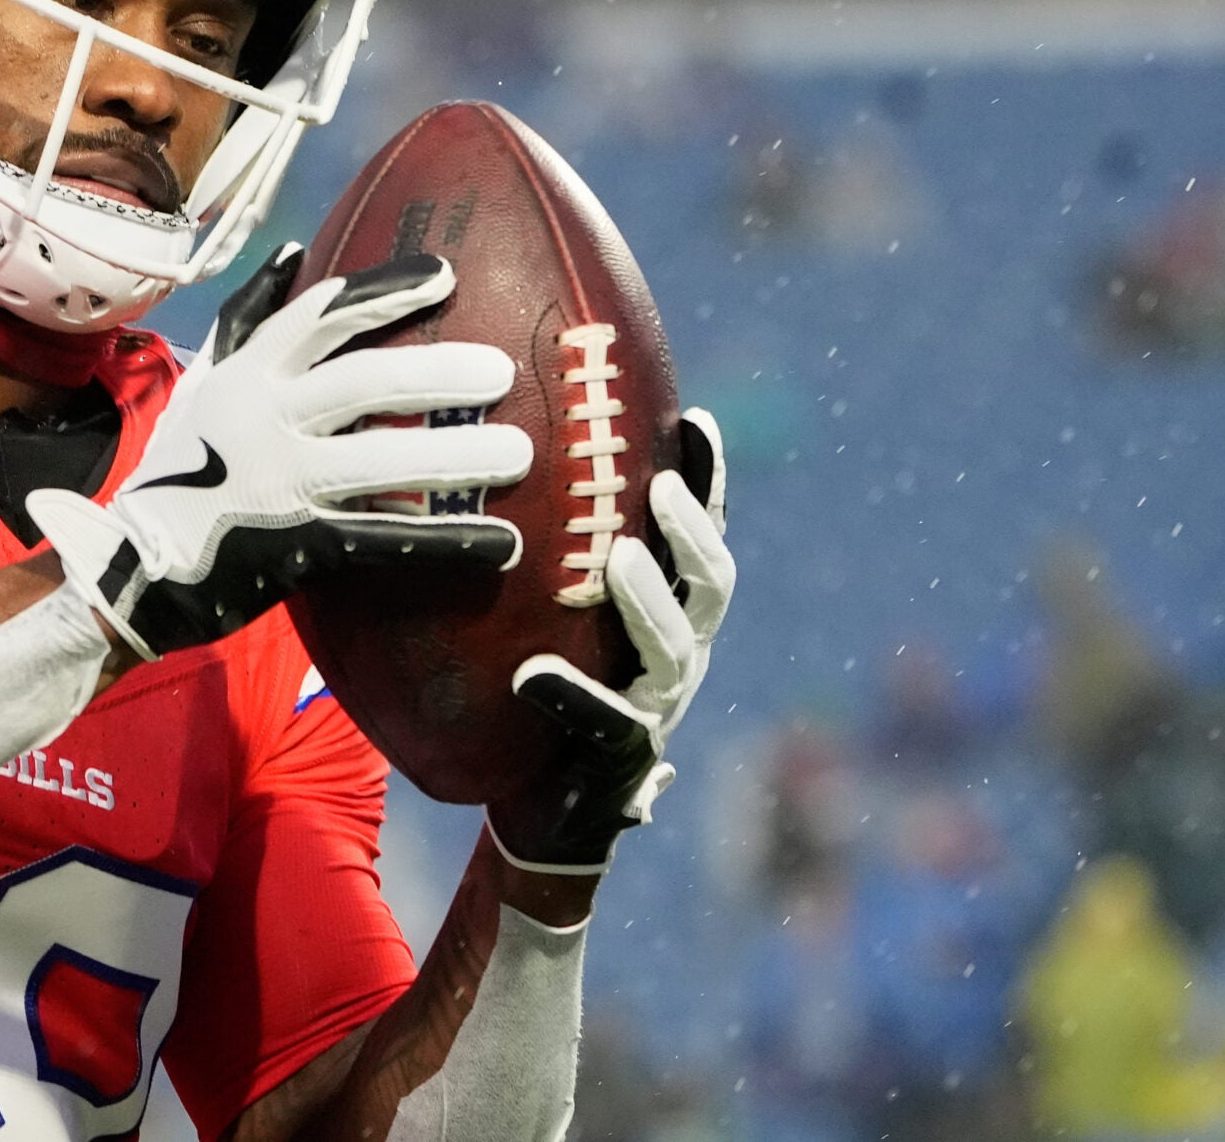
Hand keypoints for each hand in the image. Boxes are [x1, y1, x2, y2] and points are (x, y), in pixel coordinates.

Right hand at [29, 244, 532, 659]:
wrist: (131, 563)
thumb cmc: (181, 466)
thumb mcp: (205, 382)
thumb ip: (250, 319)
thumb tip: (295, 252)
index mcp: (248, 375)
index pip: (321, 317)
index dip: (385, 291)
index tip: (446, 276)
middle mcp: (263, 420)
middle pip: (361, 384)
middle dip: (436, 373)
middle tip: (500, 371)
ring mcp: (280, 483)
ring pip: (380, 463)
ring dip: (455, 458)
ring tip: (521, 453)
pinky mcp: (296, 546)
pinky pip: (383, 540)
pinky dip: (445, 542)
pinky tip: (502, 542)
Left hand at [486, 407, 733, 874]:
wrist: (543, 806)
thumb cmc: (543, 690)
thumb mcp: (556, 615)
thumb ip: (555, 553)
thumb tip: (510, 449)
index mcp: (674, 612)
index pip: (704, 536)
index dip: (708, 482)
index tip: (694, 419)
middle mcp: (681, 654)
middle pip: (714, 584)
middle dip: (692, 534)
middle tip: (659, 488)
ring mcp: (659, 708)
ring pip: (676, 649)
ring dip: (651, 601)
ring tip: (620, 560)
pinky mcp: (622, 761)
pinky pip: (607, 724)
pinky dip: (572, 697)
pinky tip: (532, 675)